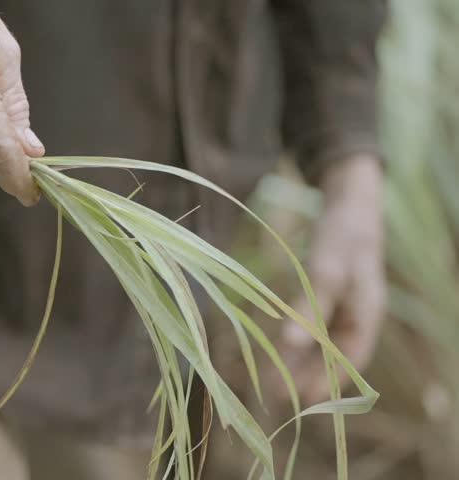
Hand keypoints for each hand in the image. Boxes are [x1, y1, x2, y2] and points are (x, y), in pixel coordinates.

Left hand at [277, 155, 385, 404]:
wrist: (349, 202)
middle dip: (307, 378)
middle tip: (277, 398)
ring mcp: (343, 307)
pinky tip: (277, 351)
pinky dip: (296, 341)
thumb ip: (311, 306)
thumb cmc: (342, 234)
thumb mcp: (328, 270)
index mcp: (367, 315)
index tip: (301, 400)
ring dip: (298, 363)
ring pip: (321, 345)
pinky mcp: (328, 297)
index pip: (349, 362)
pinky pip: (313, 328)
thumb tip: (289, 343)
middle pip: (333, 358)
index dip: (327, 384)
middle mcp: (356, 316)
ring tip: (271, 382)